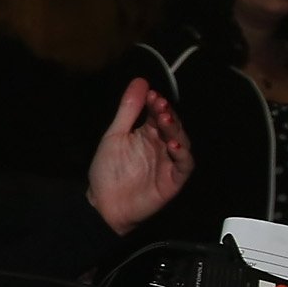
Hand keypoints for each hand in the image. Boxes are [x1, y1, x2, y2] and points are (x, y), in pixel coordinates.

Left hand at [85, 78, 193, 234]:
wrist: (103, 205)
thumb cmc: (108, 171)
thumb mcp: (115, 136)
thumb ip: (127, 111)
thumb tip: (140, 81)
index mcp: (148, 133)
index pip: (157, 113)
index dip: (156, 104)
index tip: (151, 95)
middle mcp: (161, 145)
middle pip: (172, 125)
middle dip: (167, 114)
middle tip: (159, 105)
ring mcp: (169, 162)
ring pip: (182, 142)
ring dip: (175, 130)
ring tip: (165, 121)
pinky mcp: (174, 180)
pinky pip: (184, 165)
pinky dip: (182, 154)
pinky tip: (174, 144)